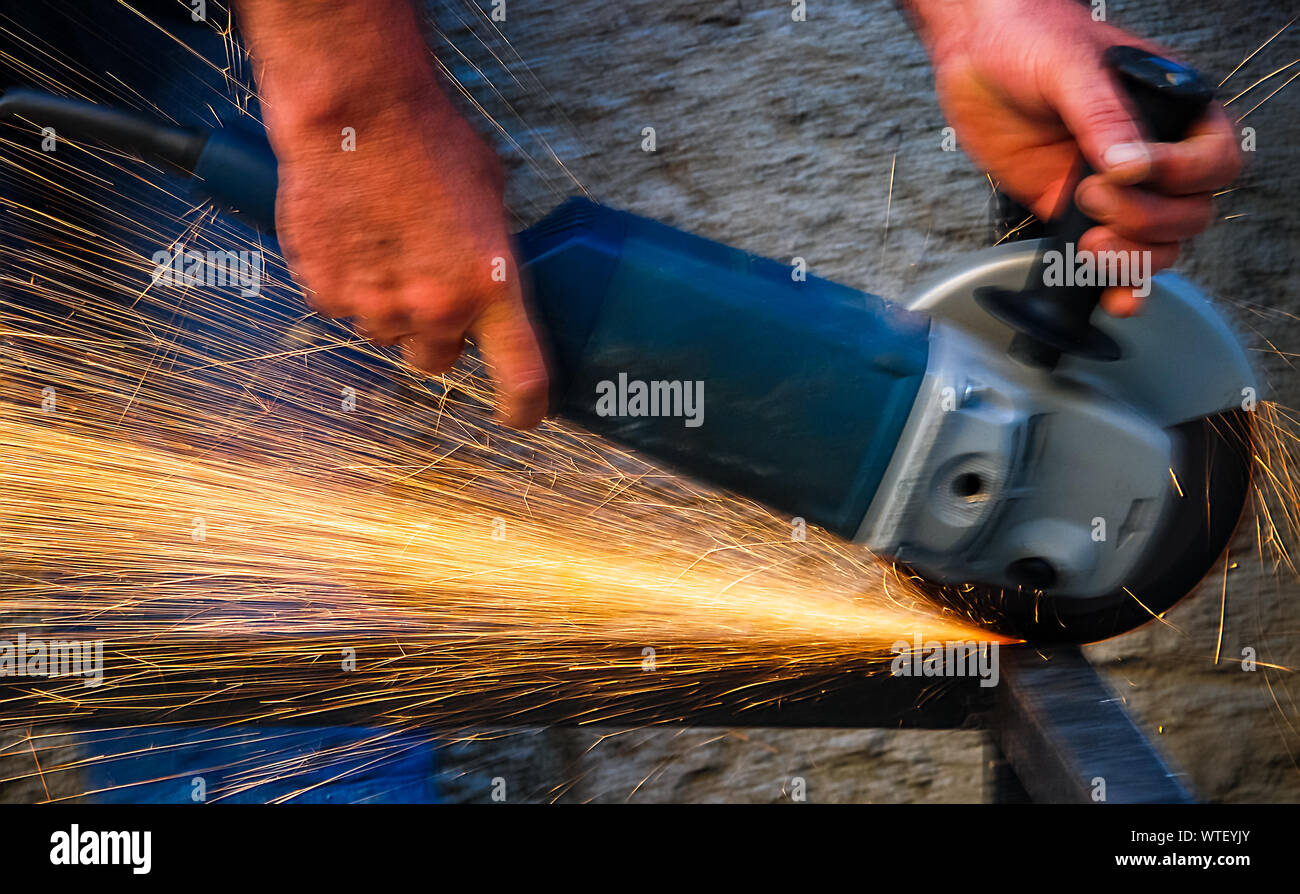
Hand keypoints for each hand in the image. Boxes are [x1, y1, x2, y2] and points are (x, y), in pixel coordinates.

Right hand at [239, 0, 547, 427]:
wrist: (353, 110)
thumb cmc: (426, 139)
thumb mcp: (490, 197)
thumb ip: (491, 254)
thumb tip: (490, 276)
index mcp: (491, 286)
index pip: (520, 376)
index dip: (525, 407)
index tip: (523, 416)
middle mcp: (435, 308)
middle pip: (437, 360)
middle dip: (435, 333)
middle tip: (426, 286)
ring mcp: (376, 306)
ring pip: (386, 334)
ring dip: (387, 306)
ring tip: (383, 244)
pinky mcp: (326, 293)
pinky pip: (340, 309)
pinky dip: (344, 283)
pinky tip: (351, 237)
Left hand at [914, 0, 1240, 314]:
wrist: (974, 56)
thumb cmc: (1030, 40)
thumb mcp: (1070, 66)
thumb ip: (1101, 113)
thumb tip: (1129, 162)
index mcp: (1173, 109)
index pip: (1215, 159)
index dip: (1182, 175)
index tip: (1130, 171)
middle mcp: (1154, 154)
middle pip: (1191, 213)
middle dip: (1146, 219)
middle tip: (1091, 197)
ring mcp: (1118, 189)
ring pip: (1161, 244)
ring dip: (1133, 257)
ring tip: (1087, 240)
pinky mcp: (1077, 214)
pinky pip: (1113, 259)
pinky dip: (1119, 285)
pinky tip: (1112, 297)